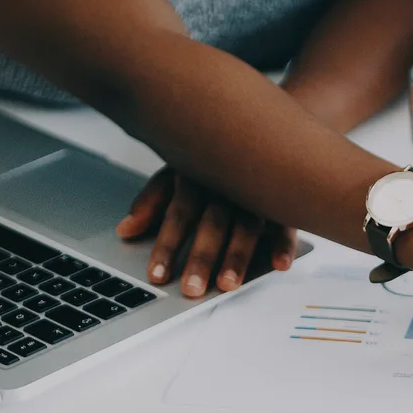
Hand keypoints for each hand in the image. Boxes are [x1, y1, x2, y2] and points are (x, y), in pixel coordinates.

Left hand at [117, 168, 296, 297]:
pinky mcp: (285, 200)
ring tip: (228, 285)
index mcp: (198, 175)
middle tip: (192, 290)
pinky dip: (284, 244)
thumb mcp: (180, 171)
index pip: (179, 214)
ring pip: (248, 225)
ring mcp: (258, 191)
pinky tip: (280, 265)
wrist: (262, 123)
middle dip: (202, 257)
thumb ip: (153, 201)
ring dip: (238, 256)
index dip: (167, 245)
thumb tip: (125, 230)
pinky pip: (287, 223)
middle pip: (213, 223)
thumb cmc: (214, 156)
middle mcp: (227, 183)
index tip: (157, 277)